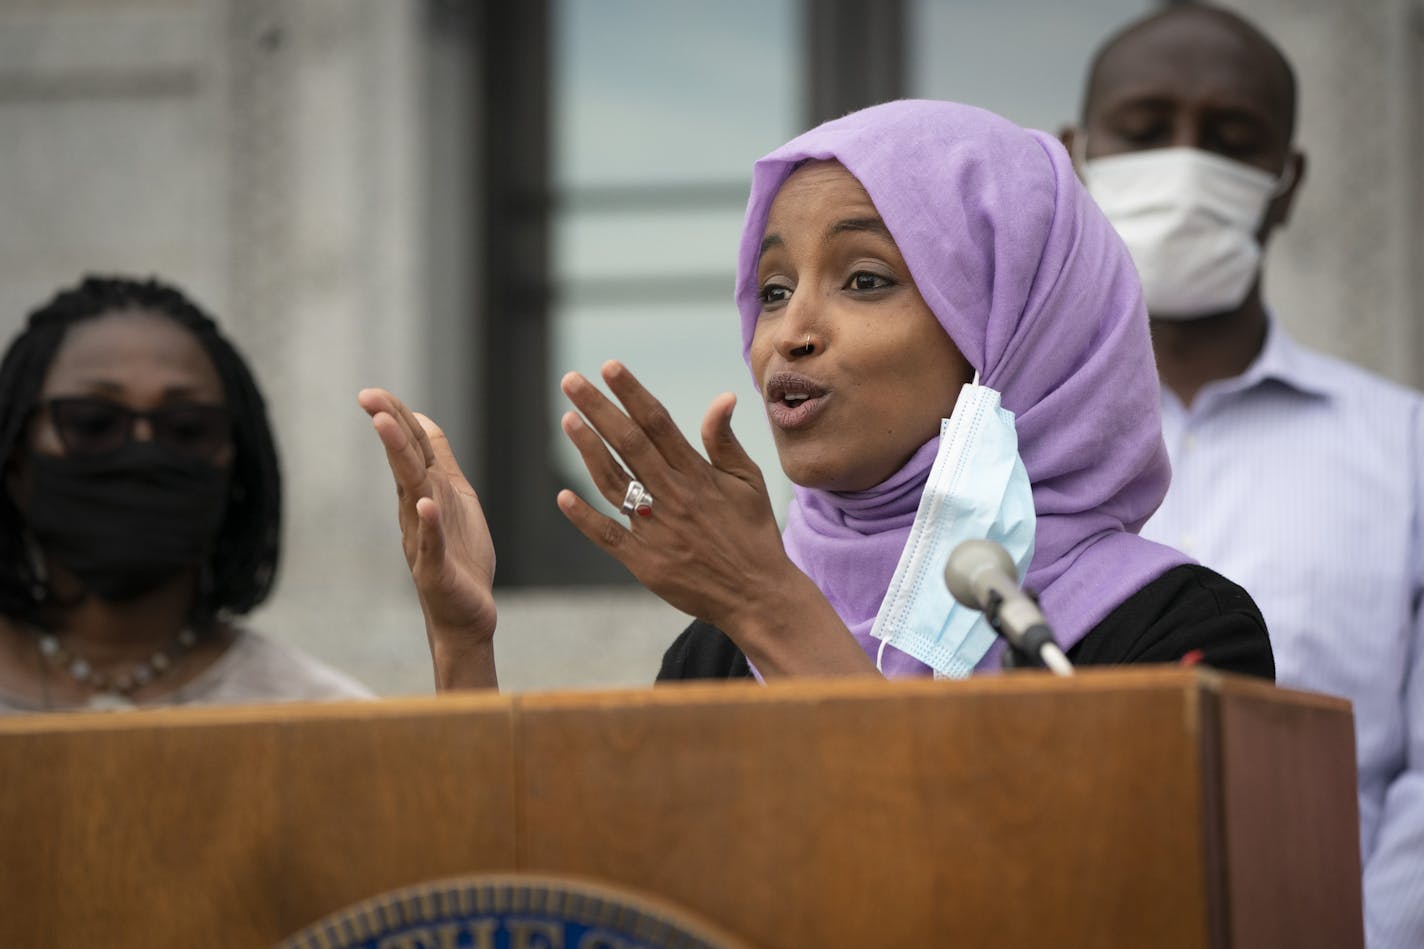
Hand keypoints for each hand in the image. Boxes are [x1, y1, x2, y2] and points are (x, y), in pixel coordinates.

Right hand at [358, 388, 497, 688]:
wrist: (464, 615)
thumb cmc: (459, 556)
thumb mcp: (454, 497)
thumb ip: (438, 460)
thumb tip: (421, 419)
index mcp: (425, 492)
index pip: (409, 448)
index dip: (395, 418)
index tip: (374, 392)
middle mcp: (417, 512)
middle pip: (404, 463)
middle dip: (389, 429)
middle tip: (368, 398)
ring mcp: (424, 539)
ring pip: (412, 494)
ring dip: (401, 461)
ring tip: (386, 429)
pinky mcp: (436, 570)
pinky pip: (432, 544)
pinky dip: (430, 524)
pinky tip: (425, 505)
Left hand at [556, 362, 876, 676]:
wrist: (758, 595)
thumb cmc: (754, 534)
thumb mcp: (749, 483)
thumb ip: (725, 442)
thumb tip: (722, 398)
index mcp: (698, 475)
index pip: (658, 423)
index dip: (632, 393)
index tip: (609, 367)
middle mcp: (673, 497)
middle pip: (629, 443)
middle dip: (598, 409)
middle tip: (571, 380)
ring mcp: (656, 530)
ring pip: (613, 482)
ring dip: (587, 450)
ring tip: (567, 420)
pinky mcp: (645, 562)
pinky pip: (608, 536)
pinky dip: (584, 517)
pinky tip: (563, 496)